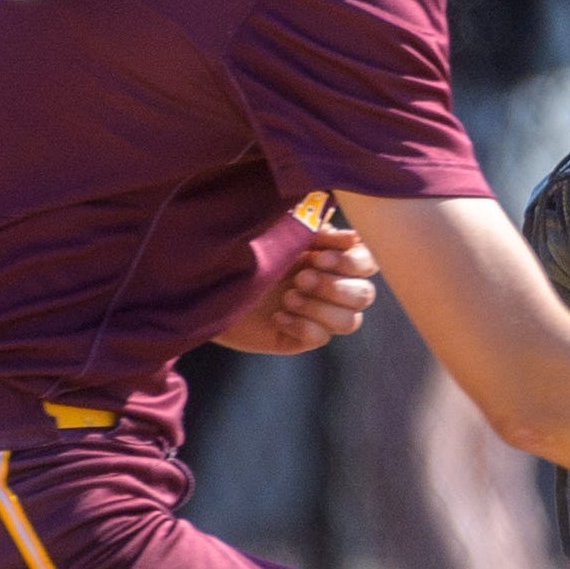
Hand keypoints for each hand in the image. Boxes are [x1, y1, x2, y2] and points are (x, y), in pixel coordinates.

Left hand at [216, 223, 377, 354]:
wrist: (202, 281)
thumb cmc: (241, 249)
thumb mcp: (280, 232)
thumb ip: (316, 230)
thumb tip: (354, 236)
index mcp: (329, 258)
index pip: (368, 264)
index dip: (352, 263)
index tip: (318, 257)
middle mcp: (329, 287)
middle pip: (365, 295)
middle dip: (335, 288)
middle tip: (300, 279)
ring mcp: (317, 315)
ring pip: (350, 321)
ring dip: (320, 308)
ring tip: (287, 298)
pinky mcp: (299, 338)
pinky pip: (321, 338)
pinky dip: (302, 327)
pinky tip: (278, 316)